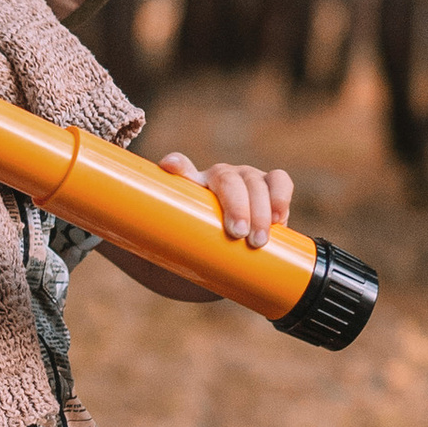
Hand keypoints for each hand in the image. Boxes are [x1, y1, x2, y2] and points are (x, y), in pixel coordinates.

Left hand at [159, 150, 292, 249]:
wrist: (212, 261)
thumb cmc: (185, 258)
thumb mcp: (167, 257)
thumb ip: (162, 251)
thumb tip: (145, 256)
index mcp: (186, 188)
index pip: (180, 167)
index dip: (178, 165)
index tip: (172, 168)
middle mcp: (214, 180)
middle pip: (226, 177)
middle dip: (236, 204)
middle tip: (237, 234)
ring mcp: (242, 181)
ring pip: (253, 179)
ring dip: (259, 207)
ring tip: (258, 239)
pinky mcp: (266, 191)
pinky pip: (278, 181)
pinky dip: (281, 195)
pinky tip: (279, 220)